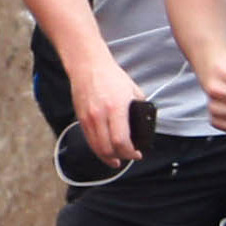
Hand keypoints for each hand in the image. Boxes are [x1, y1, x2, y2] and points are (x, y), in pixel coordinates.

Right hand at [70, 52, 148, 168]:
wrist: (88, 66)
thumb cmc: (111, 76)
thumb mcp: (132, 90)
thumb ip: (139, 108)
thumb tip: (144, 122)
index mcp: (115, 108)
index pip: (121, 141)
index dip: (130, 153)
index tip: (137, 154)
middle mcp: (100, 115)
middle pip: (108, 149)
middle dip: (121, 157)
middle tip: (129, 157)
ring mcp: (88, 118)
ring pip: (97, 148)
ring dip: (108, 157)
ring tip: (117, 160)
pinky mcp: (81, 119)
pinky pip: (89, 141)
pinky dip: (98, 150)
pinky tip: (105, 152)